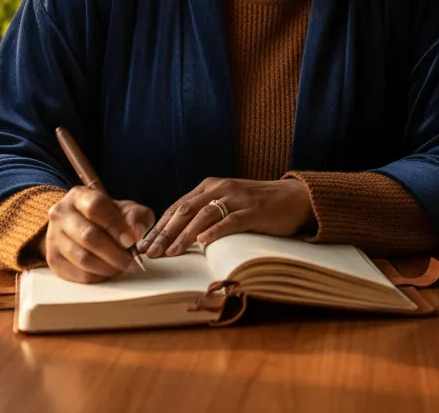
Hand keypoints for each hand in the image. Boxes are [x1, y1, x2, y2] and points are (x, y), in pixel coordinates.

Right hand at [44, 186, 154, 283]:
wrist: (81, 225)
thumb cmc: (107, 216)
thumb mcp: (125, 209)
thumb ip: (136, 216)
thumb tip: (137, 232)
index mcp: (79, 196)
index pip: (96, 207)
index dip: (115, 226)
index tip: (131, 241)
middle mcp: (61, 214)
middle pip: (87, 236)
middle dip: (114, 253)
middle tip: (132, 262)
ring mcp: (53, 237)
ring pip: (82, 258)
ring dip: (107, 267)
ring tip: (122, 267)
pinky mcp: (53, 259)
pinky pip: (77, 274)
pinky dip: (98, 276)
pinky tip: (109, 271)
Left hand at [138, 177, 314, 257]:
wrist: (294, 197)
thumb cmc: (257, 204)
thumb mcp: (227, 202)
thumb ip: (205, 211)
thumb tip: (177, 234)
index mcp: (210, 186)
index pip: (178, 207)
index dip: (160, 226)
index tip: (145, 245)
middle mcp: (220, 188)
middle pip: (185, 211)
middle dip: (165, 233)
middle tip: (150, 252)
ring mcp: (237, 198)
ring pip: (203, 215)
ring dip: (184, 235)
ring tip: (171, 252)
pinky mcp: (254, 210)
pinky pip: (231, 220)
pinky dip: (215, 231)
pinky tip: (203, 242)